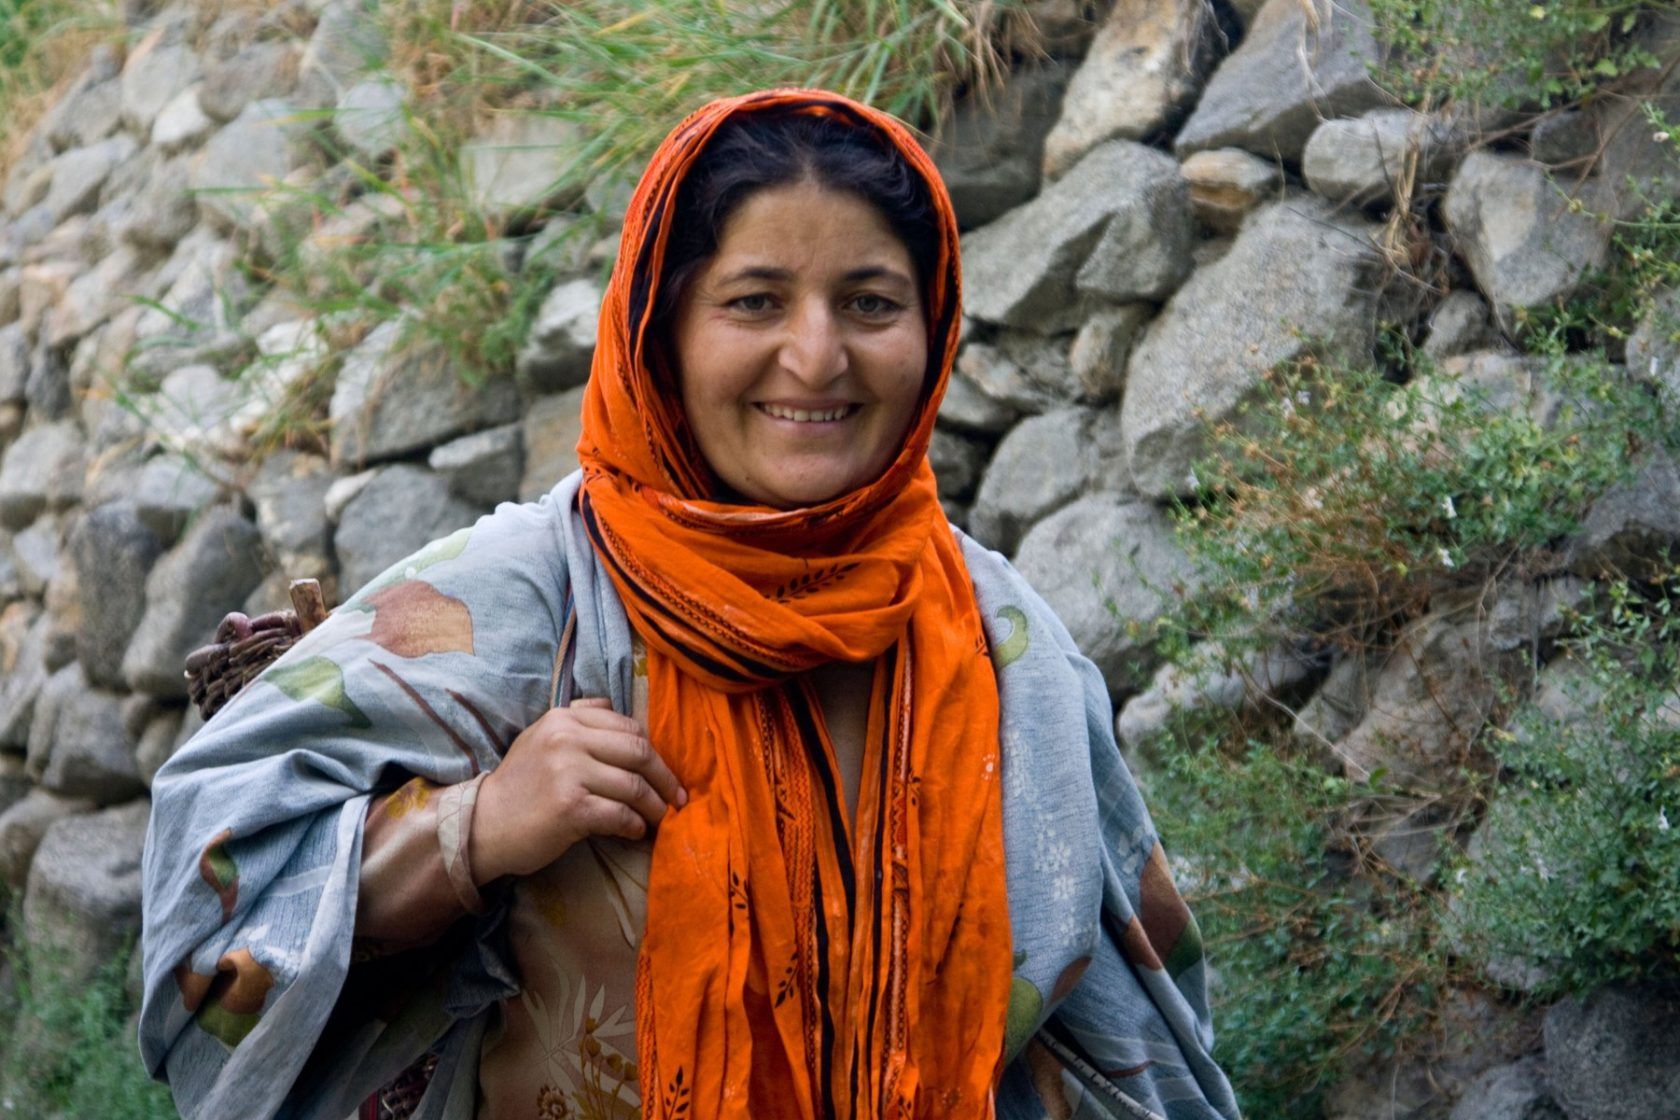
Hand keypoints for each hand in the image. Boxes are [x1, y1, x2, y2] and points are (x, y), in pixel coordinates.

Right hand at [469, 698, 686, 882]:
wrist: (483, 825)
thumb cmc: (519, 785)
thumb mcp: (540, 737)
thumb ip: (577, 719)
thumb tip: (612, 704)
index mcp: (564, 719)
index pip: (628, 727)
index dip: (655, 751)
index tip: (666, 773)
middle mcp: (567, 739)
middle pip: (638, 751)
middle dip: (665, 778)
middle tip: (677, 798)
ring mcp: (568, 772)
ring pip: (634, 786)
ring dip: (654, 807)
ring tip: (659, 819)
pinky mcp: (570, 807)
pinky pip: (620, 814)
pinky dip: (634, 826)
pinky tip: (635, 832)